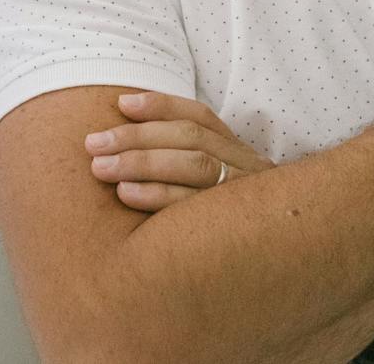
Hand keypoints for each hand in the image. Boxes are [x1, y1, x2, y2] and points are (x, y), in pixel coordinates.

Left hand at [84, 91, 274, 211]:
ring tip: (101, 167)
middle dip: (138, 137)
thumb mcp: (212, 187)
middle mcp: (248, 169)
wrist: (280, 271)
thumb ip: (180, 161)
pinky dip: (159, 195)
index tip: (122, 103)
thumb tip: (124, 130)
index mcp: (238, 153)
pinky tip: (127, 194)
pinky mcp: (237, 230)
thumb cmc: (220, 226)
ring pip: (196, 167)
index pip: (201, 118)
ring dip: (143, 163)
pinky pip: (196, 208)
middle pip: (192, 139)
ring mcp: (246, 199)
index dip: (162, 106)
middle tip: (93, 144)